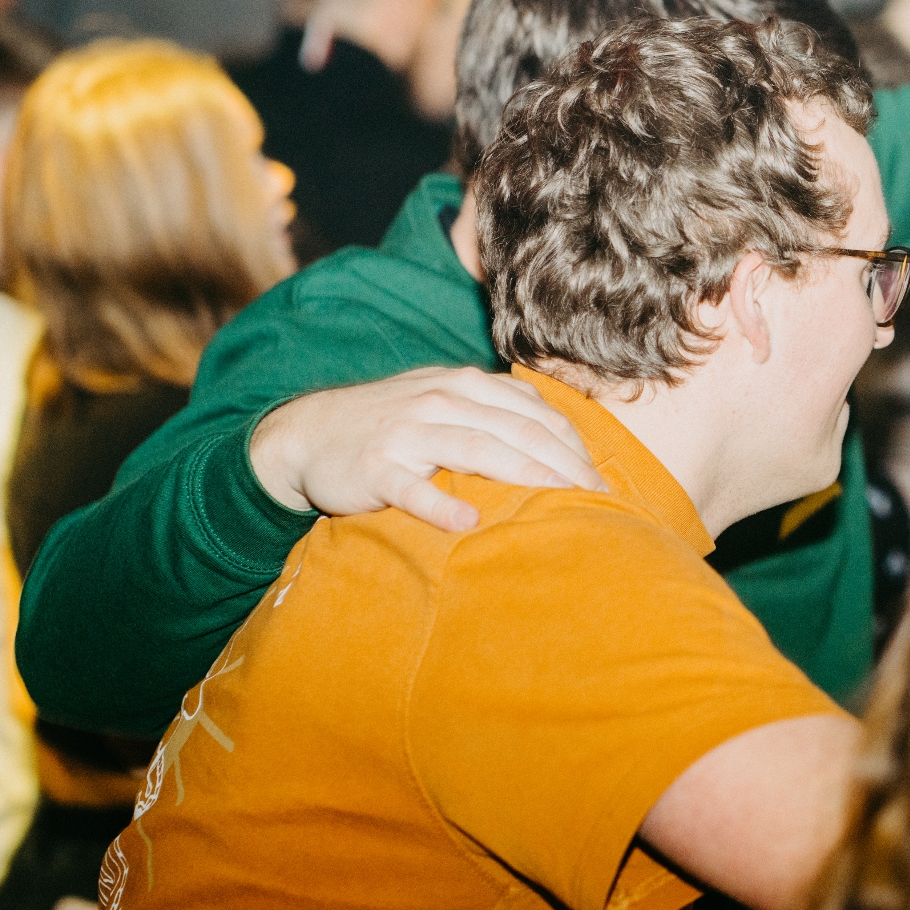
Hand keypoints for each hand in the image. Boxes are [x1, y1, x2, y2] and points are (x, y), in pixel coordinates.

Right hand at [249, 367, 608, 530]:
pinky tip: (467, 523)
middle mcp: (441, 400)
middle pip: (517, 429)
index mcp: (466, 385)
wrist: (308, 433)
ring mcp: (407, 432)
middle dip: (565, 461)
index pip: (534, 412)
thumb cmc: (394, 423)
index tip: (602, 477)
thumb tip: (560, 439)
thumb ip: (497, 412)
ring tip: (559, 498)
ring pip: (475, 448)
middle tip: (597, 496)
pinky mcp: (375, 466)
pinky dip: (439, 504)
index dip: (573, 443)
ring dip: (523, 473)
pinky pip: (411, 487)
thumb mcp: (445, 402)